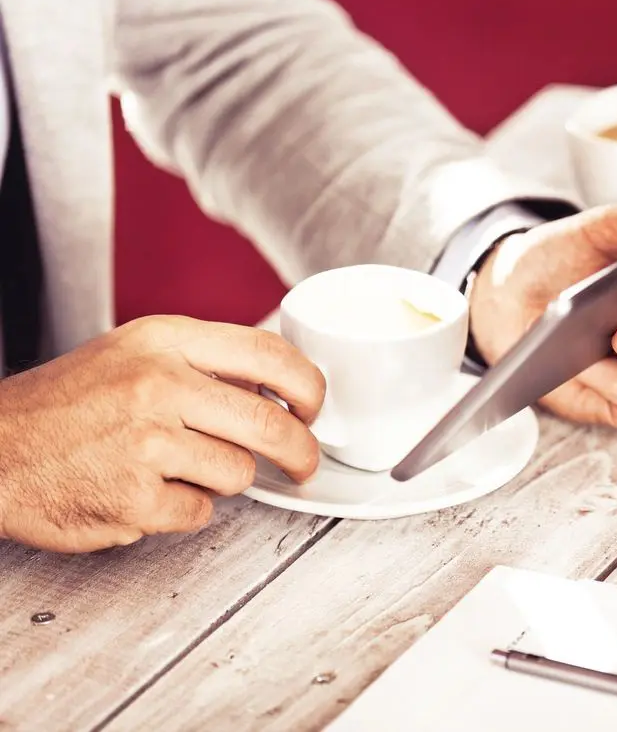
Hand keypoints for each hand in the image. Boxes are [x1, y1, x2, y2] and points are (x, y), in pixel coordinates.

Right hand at [0, 316, 324, 552]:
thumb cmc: (63, 406)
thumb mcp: (133, 354)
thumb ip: (203, 364)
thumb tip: (279, 387)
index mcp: (164, 341)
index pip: (270, 355)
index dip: (309, 387)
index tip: (315, 408)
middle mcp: (158, 385)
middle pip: (271, 424)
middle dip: (300, 452)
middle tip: (303, 464)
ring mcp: (146, 443)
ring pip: (239, 473)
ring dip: (222, 480)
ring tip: (178, 468)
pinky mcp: (133, 498)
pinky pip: (198, 512)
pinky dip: (182, 510)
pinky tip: (148, 491)